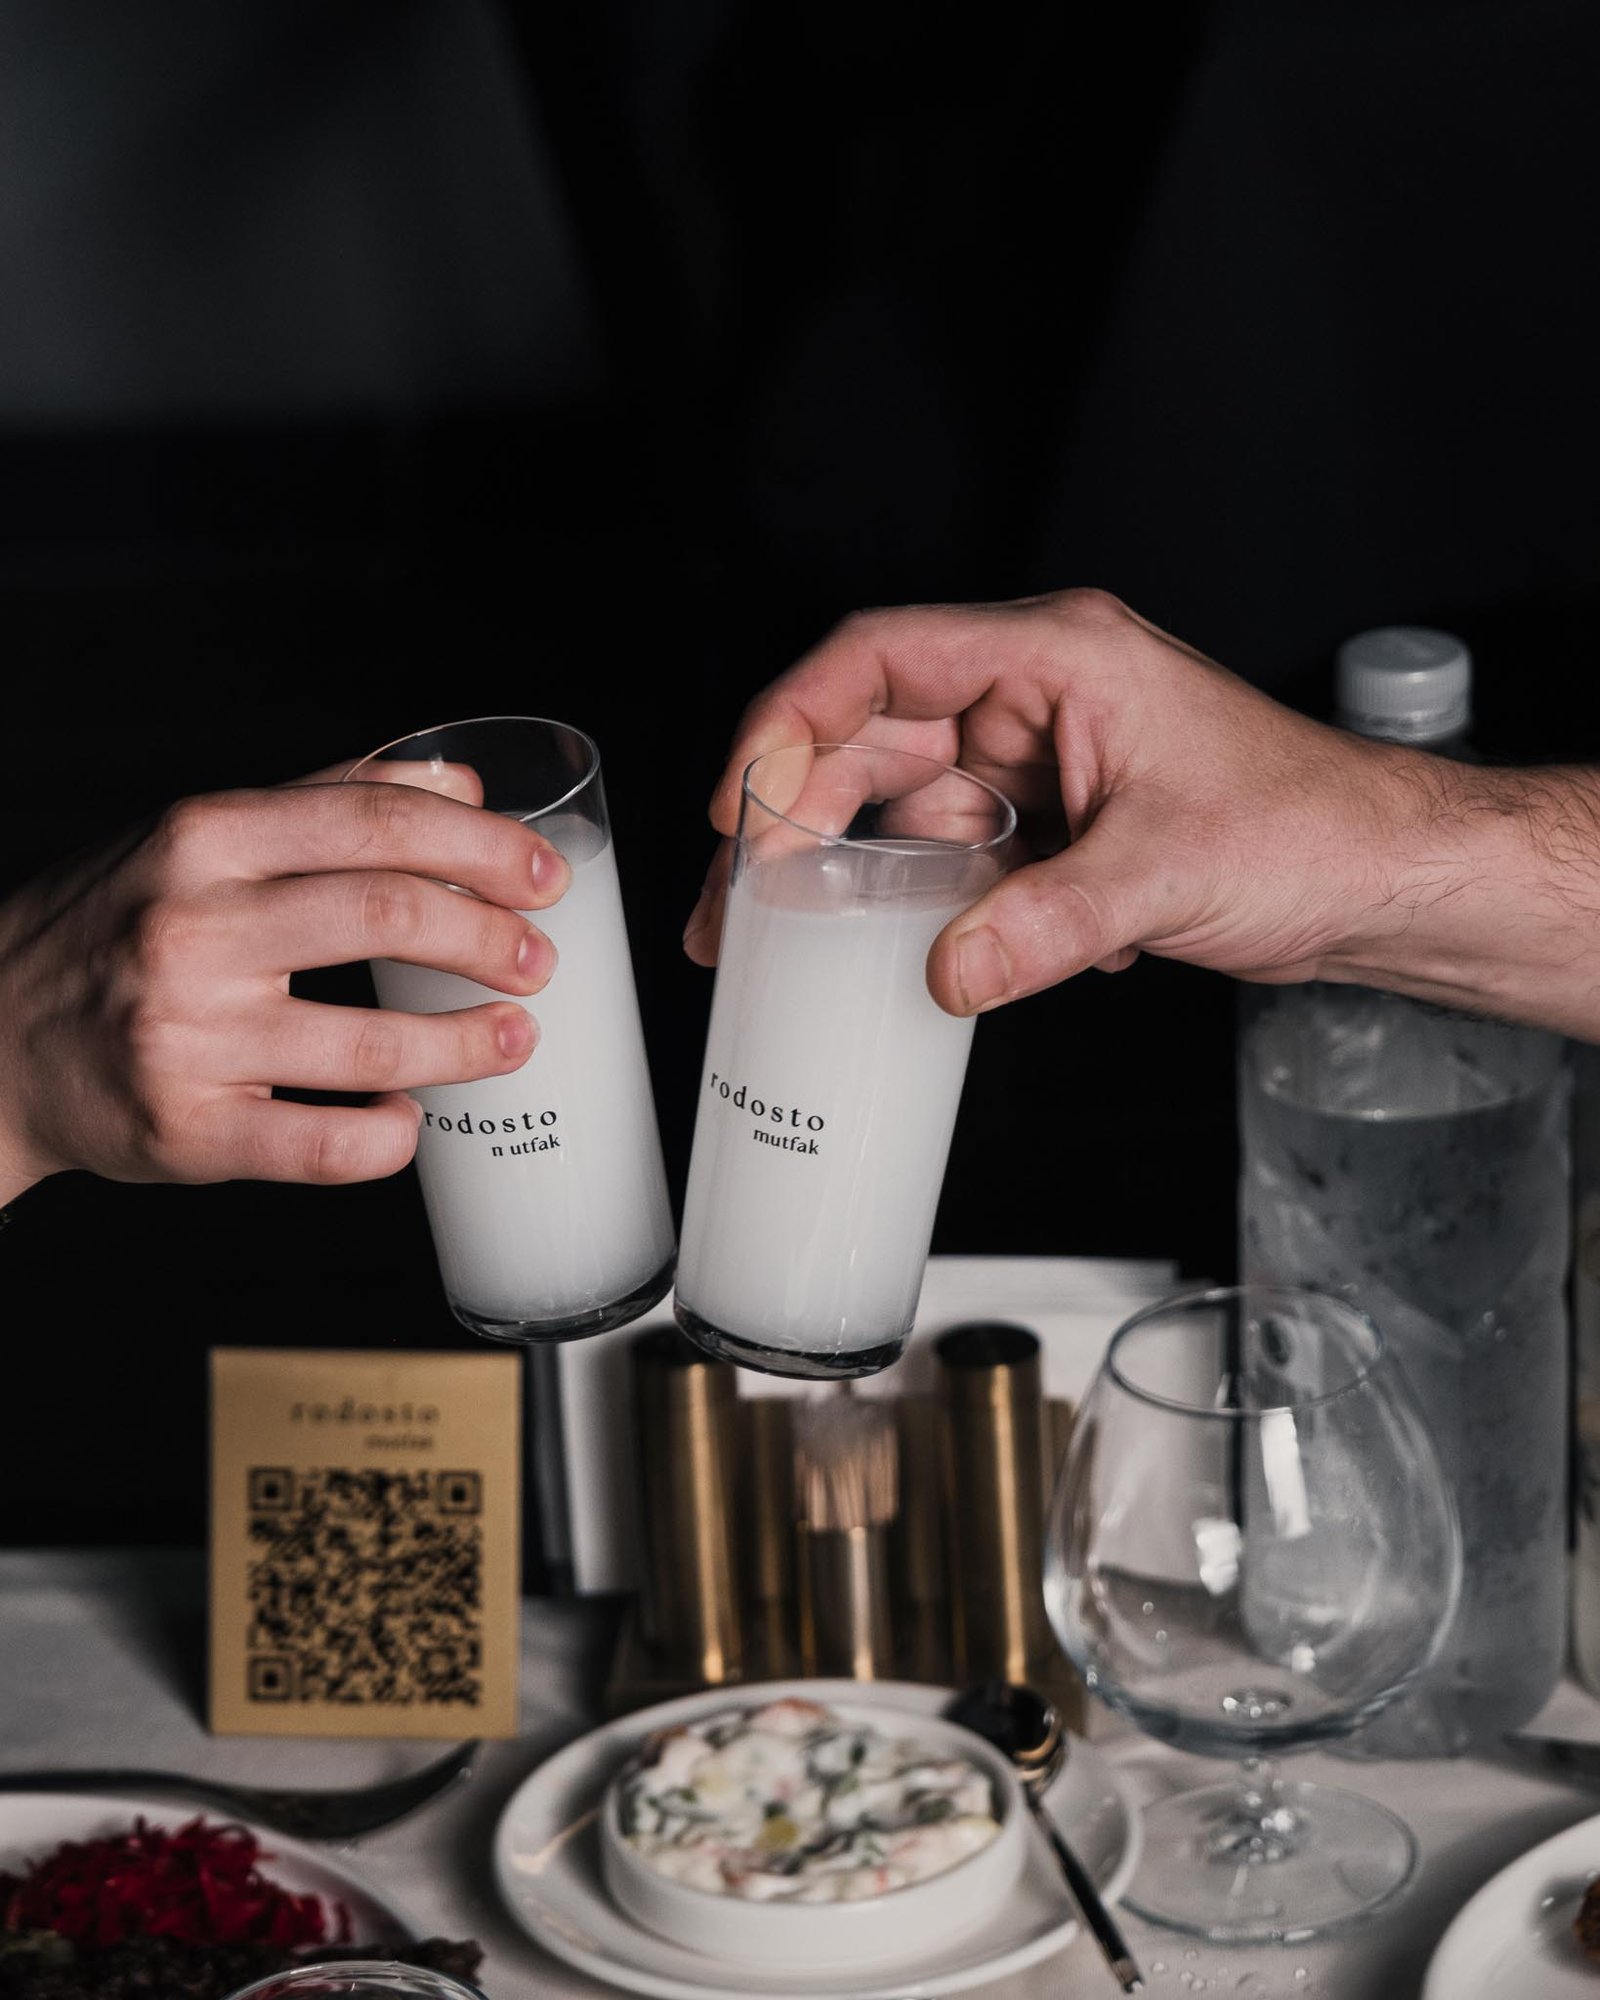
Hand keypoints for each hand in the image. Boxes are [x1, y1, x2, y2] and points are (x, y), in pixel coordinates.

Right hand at [0, 768, 570, 1202]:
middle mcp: (190, 928)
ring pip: (370, 1042)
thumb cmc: (117, 929)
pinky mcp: (186, 1130)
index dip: (483, 848)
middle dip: (490, 939)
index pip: (375, 821)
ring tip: (515, 1038)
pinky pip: (323, 1144)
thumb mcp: (201, 839)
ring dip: (468, 1044)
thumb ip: (330, 802)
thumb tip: (463, 784)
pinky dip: (389, 1136)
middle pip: (386, 915)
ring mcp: (186, 1035)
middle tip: (539, 960)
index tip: (545, 876)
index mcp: (204, 838)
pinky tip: (411, 1118)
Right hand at [684, 589, 1406, 1013]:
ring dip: (862, 876)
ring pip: (909, 808)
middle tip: (739, 906)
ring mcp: (1042, 762)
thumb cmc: (1311, 828)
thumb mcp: (1170, 874)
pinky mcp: (1053, 823)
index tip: (740, 802)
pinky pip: (959, 858)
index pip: (880, 658)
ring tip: (801, 946)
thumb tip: (948, 974)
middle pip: (872, 741)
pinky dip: (941, 908)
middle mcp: (1036, 698)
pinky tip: (949, 957)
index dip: (789, 722)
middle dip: (798, 821)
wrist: (1379, 881)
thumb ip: (1049, 924)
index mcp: (1056, 656)